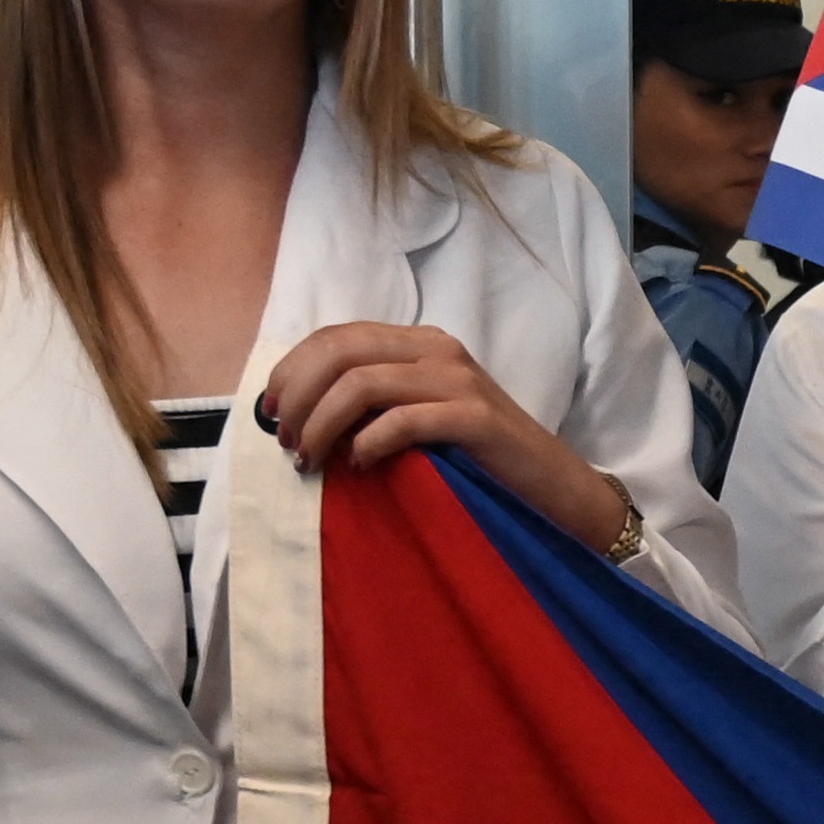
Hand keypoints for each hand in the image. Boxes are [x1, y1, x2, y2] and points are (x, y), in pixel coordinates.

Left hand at [262, 324, 624, 548]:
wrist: (554, 486)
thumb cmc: (478, 459)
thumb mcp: (418, 416)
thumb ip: (373, 402)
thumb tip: (298, 414)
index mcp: (419, 343)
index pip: (334, 337)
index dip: (290, 372)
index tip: (270, 414)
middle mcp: (438, 349)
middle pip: (339, 352)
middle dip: (298, 397)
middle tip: (286, 441)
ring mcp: (459, 380)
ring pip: (361, 383)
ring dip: (322, 423)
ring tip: (311, 458)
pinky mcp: (476, 418)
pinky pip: (402, 420)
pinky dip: (369, 442)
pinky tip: (361, 464)